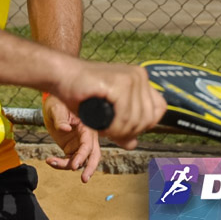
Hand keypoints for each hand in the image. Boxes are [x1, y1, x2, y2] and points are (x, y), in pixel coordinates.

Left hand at [43, 94, 100, 181]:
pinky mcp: (72, 148)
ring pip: (80, 160)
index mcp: (87, 127)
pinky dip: (61, 164)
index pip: (88, 145)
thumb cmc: (57, 103)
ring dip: (68, 166)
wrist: (52, 104)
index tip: (74, 166)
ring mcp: (80, 144)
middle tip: (84, 179)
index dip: (82, 156)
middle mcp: (87, 137)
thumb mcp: (57, 109)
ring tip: (51, 162)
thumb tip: (65, 129)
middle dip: (90, 168)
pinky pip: (69, 160)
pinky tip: (50, 161)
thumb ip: (60, 119)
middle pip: (93, 155)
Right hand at [50, 60, 164, 149]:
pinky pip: (125, 116)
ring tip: (102, 129)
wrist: (61, 76)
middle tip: (109, 132)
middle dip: (129, 132)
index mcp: (140, 78)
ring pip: (136, 119)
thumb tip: (133, 144)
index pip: (158, 110)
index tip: (123, 129)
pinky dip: (113, 127)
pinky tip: (102, 126)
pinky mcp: (120, 82)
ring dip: (118, 132)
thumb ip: (121, 126)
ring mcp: (131, 77)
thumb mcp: (106, 112)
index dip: (143, 125)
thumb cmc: (81, 92)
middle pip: (149, 118)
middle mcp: (140, 75)